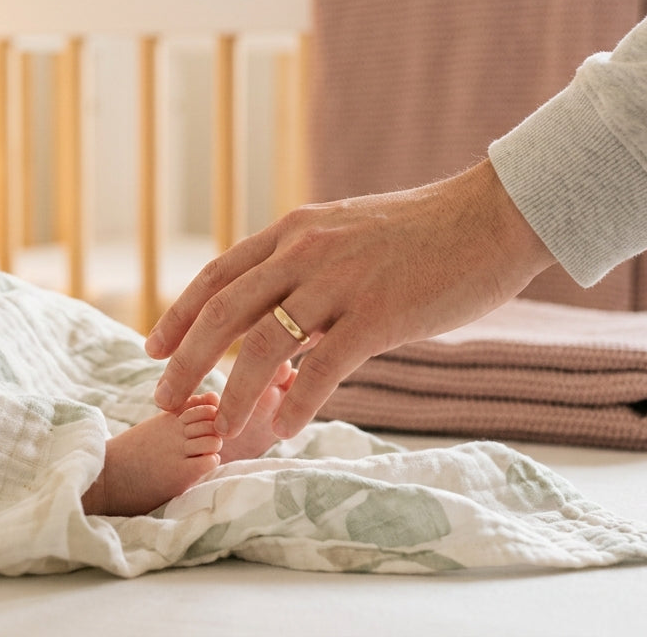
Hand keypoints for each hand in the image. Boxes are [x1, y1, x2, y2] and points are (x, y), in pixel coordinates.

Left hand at [145, 159, 555, 438]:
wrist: (494, 216)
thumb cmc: (426, 232)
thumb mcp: (348, 234)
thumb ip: (308, 268)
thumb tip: (279, 321)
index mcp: (294, 231)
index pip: (217, 275)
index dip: (178, 315)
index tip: (152, 348)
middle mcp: (305, 250)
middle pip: (223, 311)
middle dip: (184, 360)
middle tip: (162, 400)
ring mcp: (340, 281)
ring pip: (264, 344)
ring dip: (233, 393)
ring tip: (220, 429)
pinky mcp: (378, 315)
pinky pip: (322, 368)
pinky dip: (297, 404)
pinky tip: (285, 430)